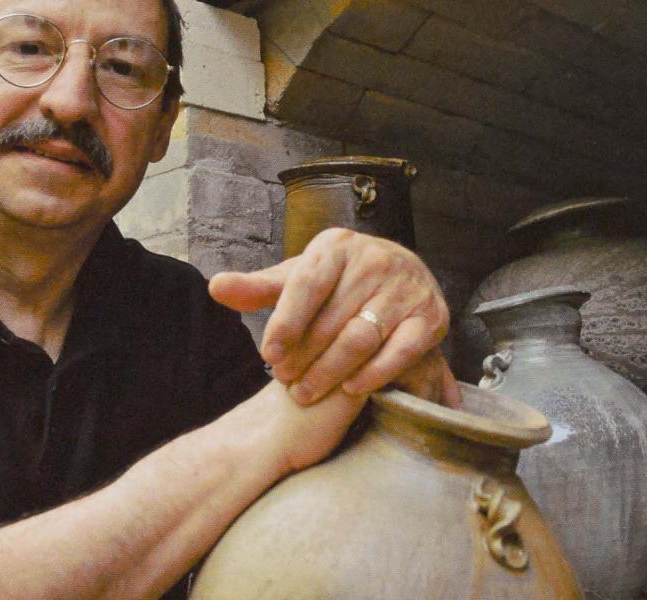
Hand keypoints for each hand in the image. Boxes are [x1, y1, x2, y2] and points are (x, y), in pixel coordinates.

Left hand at [210, 228, 461, 408]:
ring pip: (362, 337)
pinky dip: (375, 373)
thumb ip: (260, 288)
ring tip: (306, 393)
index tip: (268, 356)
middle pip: (332, 318)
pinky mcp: (430, 317)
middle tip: (285, 381)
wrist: (402, 274)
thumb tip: (215, 287)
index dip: (286, 322)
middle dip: (304, 356)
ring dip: (331, 371)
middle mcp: (376, 261)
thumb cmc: (339, 281)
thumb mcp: (299, 279)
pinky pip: (401, 351)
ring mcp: (407, 288)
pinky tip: (351, 390)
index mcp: (337, 246)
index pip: (306, 284)